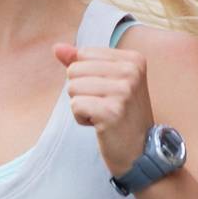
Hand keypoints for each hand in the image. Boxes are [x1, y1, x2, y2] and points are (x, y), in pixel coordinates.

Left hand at [53, 41, 154, 177]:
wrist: (140, 150)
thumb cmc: (121, 115)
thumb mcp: (107, 82)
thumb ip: (82, 62)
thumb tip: (57, 47)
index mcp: (133, 59)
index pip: (83, 54)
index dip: (87, 76)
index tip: (108, 92)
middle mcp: (131, 71)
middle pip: (75, 70)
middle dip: (81, 91)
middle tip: (104, 106)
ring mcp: (123, 91)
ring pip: (72, 87)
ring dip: (81, 105)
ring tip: (102, 115)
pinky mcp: (112, 111)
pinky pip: (75, 106)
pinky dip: (81, 118)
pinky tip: (99, 124)